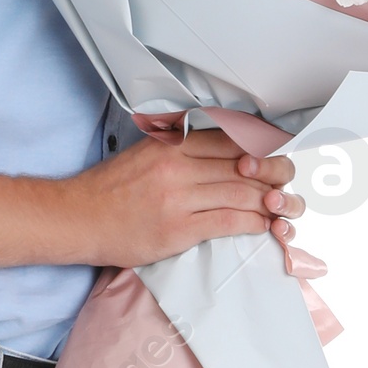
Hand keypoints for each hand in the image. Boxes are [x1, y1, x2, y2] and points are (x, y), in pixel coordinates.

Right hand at [73, 128, 302, 268]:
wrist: (78, 219)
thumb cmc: (109, 191)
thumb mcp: (144, 154)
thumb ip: (180, 148)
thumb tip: (218, 147)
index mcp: (172, 144)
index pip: (231, 138)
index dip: (262, 145)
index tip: (279, 152)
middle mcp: (177, 166)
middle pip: (244, 164)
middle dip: (276, 173)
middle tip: (289, 180)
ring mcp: (178, 198)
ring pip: (242, 193)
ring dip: (271, 202)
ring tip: (283, 207)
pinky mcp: (178, 229)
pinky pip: (229, 221)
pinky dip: (254, 223)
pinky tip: (264, 225)